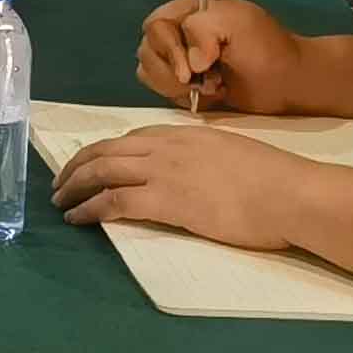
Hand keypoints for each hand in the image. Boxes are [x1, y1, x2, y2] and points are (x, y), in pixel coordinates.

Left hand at [52, 122, 295, 251]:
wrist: (292, 194)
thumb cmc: (276, 180)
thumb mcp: (234, 153)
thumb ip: (208, 157)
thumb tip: (197, 170)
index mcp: (186, 133)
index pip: (132, 136)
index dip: (105, 150)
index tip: (91, 163)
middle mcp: (167, 146)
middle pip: (107, 150)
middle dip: (77, 167)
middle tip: (60, 183)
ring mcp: (164, 171)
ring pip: (102, 172)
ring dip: (75, 187)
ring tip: (60, 202)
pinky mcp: (165, 200)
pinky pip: (114, 201)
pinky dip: (89, 209)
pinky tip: (77, 218)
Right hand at [137, 0, 313, 116]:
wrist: (289, 83)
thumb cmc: (268, 49)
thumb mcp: (239, 23)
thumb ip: (204, 29)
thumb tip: (191, 62)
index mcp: (190, 9)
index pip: (155, 26)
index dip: (169, 50)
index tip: (193, 71)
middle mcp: (180, 31)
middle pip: (148, 50)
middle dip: (173, 72)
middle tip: (206, 80)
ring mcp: (180, 58)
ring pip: (149, 71)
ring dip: (177, 86)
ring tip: (212, 86)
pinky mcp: (184, 83)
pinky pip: (161, 89)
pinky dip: (182, 96)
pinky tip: (209, 95)